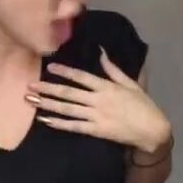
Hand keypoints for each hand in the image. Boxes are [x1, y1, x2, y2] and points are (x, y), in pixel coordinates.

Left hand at [27, 50, 170, 153]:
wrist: (152, 130)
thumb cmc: (143, 106)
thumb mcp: (131, 83)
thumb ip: (113, 69)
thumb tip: (101, 52)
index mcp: (107, 86)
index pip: (82, 77)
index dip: (65, 71)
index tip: (50, 66)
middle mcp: (98, 100)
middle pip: (69, 93)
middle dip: (48, 88)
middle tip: (30, 85)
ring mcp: (96, 116)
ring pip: (67, 109)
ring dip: (48, 104)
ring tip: (32, 100)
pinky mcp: (96, 130)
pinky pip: (74, 126)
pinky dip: (58, 123)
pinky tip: (45, 120)